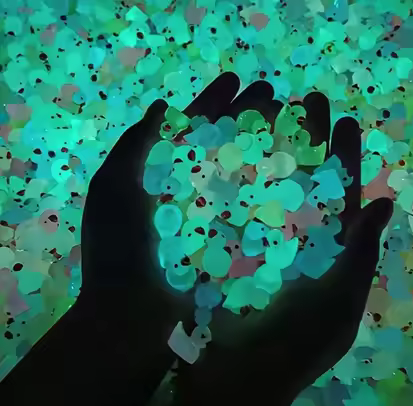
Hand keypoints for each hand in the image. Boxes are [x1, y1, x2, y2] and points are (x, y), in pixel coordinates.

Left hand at [79, 72, 280, 330]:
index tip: (239, 80)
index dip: (213, 103)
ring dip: (265, 148)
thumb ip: (136, 146)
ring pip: (244, 175)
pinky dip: (272, 191)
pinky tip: (295, 172)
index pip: (192, 129)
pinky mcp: (232, 243)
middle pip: (224, 146)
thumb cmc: (120, 251)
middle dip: (246, 118)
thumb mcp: (115, 189)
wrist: (133, 316)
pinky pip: (256, 211)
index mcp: (164, 175)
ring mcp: (214, 218)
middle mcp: (193, 192)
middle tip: (275, 96)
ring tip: (291, 123)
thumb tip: (162, 107)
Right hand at [151, 90, 393, 405]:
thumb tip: (382, 203)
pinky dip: (228, 179)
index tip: (342, 121)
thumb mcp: (337, 305)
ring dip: (266, 150)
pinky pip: (227, 208)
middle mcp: (292, 243)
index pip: (339, 196)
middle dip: (307, 142)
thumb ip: (359, 255)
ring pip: (264, 188)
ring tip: (264, 112)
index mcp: (326, 254)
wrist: (232, 379)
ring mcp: (254, 244)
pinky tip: (223, 149)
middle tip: (302, 101)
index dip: (343, 158)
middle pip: (303, 182)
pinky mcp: (221, 250)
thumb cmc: (291, 347)